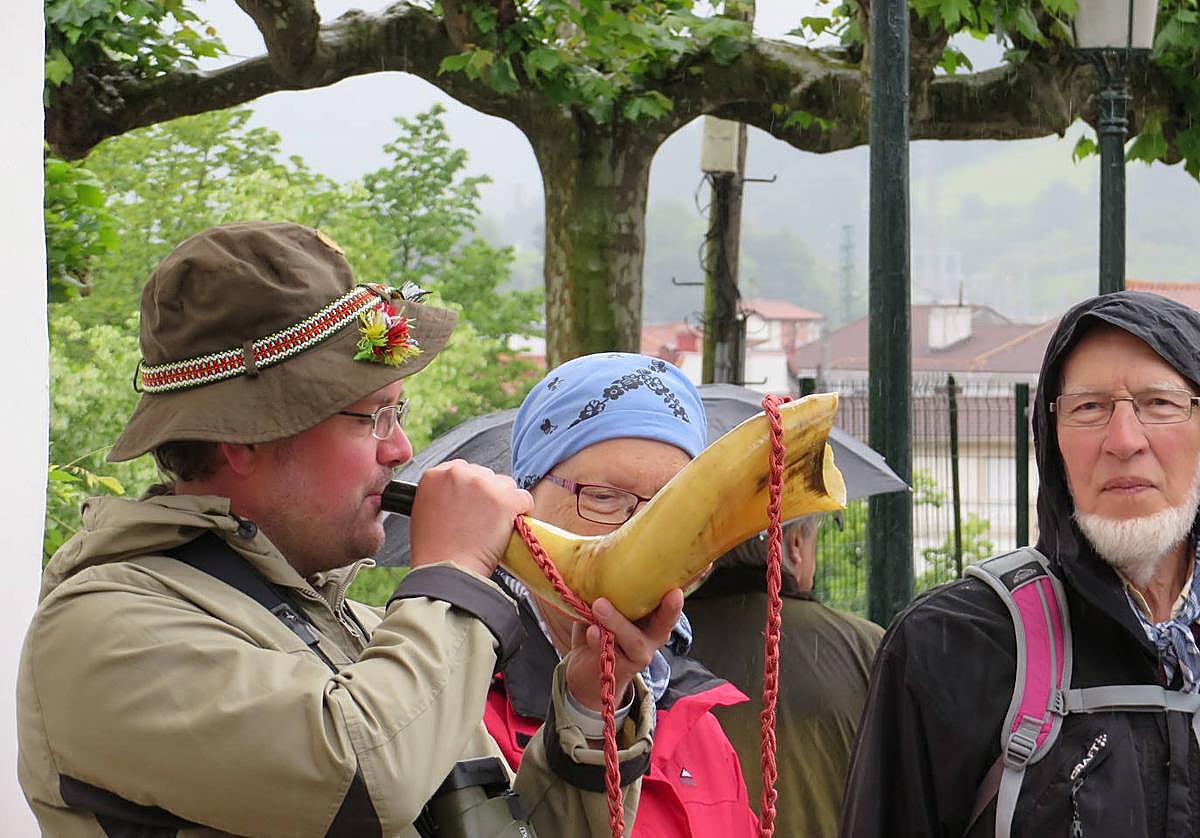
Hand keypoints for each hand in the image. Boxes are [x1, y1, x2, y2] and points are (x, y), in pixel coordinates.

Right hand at [409, 460, 532, 576]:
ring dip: (504, 503)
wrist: (445, 571)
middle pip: (486, 476)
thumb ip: (441, 495)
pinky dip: (521, 513)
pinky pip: (524, 499)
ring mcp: (483, 485)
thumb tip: (459, 495)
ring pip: (506, 486)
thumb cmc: (434, 552)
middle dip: (487, 495)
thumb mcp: (424, 512)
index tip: (472, 504)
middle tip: (481, 520)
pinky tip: (508, 528)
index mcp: (435, 476)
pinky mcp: (505, 499)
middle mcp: (458, 474)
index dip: (470, 490)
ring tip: (492, 527)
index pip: (463, 470)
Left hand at [564, 589, 684, 712]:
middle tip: (664, 595)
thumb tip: (599, 576)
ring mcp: (637, 656)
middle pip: (662, 625)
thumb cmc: (601, 632)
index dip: (674, 603)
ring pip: (634, 640)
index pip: (669, 609)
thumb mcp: (608, 611)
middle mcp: (651, 639)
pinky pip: (610, 652)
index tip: (677, 592)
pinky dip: (598, 640)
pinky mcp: (619, 668)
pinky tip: (591, 631)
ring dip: (617, 621)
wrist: (587, 672)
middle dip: (665, 610)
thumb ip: (610, 597)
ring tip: (599, 606)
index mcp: (653, 620)